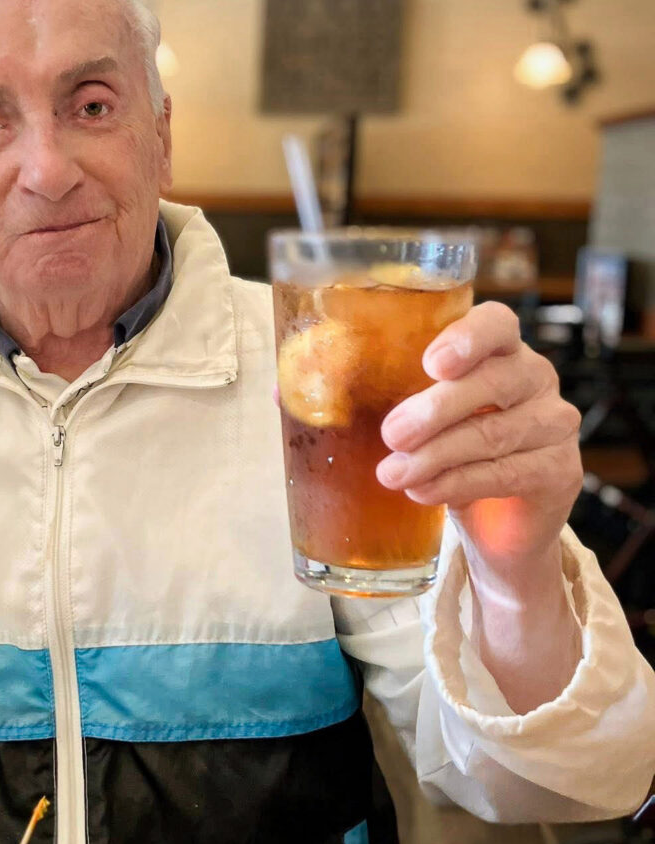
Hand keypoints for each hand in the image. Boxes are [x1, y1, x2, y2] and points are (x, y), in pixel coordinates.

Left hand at [375, 302, 581, 591]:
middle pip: (495, 379)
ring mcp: (552, 423)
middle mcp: (532, 377)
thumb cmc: (440, 449)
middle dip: (436, 408)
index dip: (467, 337)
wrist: (492, 520)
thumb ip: (354, 395)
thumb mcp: (403, 416)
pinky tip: (424, 493)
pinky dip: (459, 484)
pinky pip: (509, 473)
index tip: (431, 362)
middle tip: (390, 434)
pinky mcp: (559, 471)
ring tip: (392, 474)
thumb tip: (283, 391)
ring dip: (437, 455)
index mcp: (494, 350)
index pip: (496, 323)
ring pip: (496, 432)